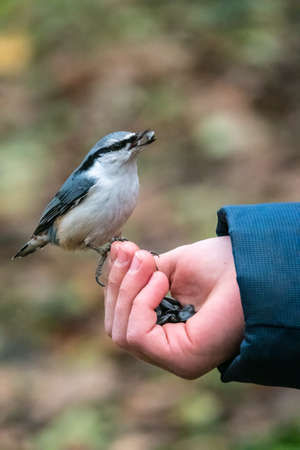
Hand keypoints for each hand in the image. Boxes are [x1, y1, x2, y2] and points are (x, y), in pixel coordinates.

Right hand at [104, 237, 243, 378]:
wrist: (252, 267)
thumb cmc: (219, 266)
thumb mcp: (169, 266)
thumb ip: (140, 272)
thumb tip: (113, 251)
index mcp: (164, 328)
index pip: (120, 317)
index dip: (116, 284)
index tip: (124, 249)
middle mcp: (166, 347)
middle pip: (115, 327)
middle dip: (118, 286)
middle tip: (133, 254)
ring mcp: (173, 357)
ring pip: (121, 333)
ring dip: (129, 292)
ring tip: (153, 268)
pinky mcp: (180, 360)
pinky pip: (137, 335)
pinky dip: (141, 303)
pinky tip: (163, 283)